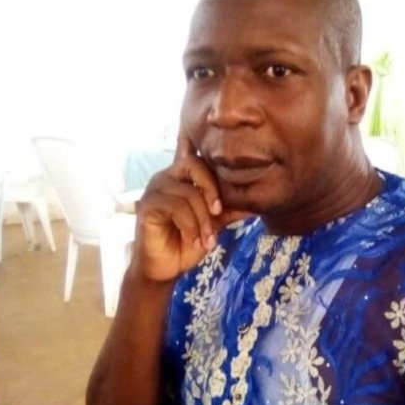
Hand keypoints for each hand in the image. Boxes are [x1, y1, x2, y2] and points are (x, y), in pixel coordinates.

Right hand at [131, 131, 246, 281]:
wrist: (166, 269)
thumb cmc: (187, 243)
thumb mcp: (214, 225)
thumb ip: (230, 211)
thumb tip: (257, 203)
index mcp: (183, 177)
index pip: (193, 153)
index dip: (197, 142)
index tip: (201, 136)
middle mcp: (167, 177)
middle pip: (195, 165)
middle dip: (212, 190)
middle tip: (219, 213)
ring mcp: (155, 189)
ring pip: (189, 193)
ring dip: (203, 220)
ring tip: (207, 239)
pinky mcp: (148, 205)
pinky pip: (177, 207)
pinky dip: (191, 226)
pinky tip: (195, 240)